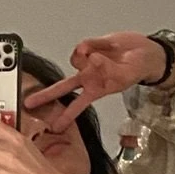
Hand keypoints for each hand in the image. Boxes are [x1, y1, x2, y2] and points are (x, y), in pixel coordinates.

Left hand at [26, 33, 173, 132]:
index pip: (77, 106)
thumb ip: (107, 69)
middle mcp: (88, 78)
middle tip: (29, 104)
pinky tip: (100, 47)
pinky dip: (90, 46)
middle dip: (46, 95)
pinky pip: (83, 46)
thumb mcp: (125, 76)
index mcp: (95, 90)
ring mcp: (87, 63)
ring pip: (75, 61)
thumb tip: (92, 59)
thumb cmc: (136, 68)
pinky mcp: (90, 47)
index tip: (55, 128)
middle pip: (62, 87)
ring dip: (85, 58)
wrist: (145, 53)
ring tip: (102, 56)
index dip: (66, 117)